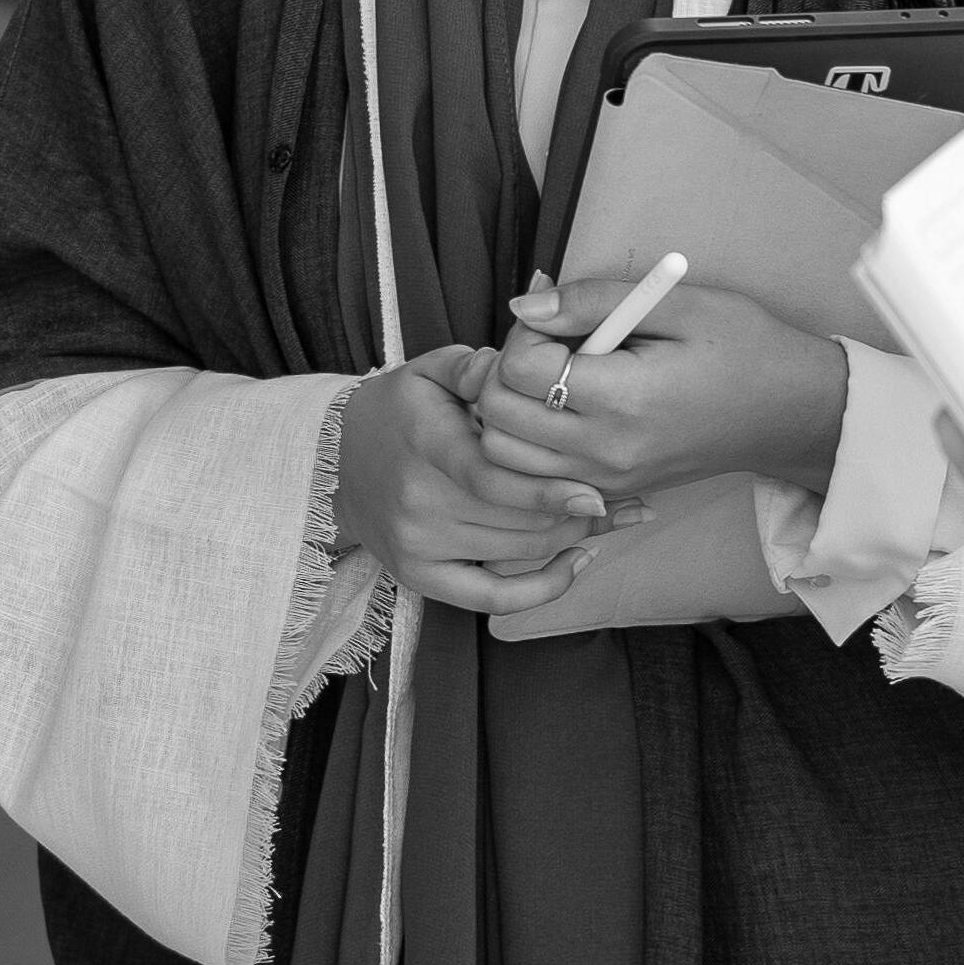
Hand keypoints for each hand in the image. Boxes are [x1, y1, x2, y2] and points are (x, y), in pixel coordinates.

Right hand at [335, 346, 605, 614]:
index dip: (548, 490)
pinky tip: (577, 562)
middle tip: (629, 498)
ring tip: (614, 517)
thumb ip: (474, 366)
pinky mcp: (420, 576)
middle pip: (517, 519)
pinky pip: (490, 598)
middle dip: (578, 511)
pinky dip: (540, 589)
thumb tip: (514, 365)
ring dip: (572, 538)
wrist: (334, 460)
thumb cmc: (398, 410)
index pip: (492, 479)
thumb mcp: (428, 371)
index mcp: (425, 444)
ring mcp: (418, 545)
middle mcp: (419, 502)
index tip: (597, 493)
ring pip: (517, 552)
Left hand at [474, 277, 848, 496]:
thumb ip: (592, 300)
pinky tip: (557, 410)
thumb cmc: (742, 347)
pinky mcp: (609, 493)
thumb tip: (524, 305)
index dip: (522, 333)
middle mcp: (606, 451)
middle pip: (496, 419)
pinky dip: (525, 445)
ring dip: (506, 411)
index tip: (556, 318)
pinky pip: (533, 479)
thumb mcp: (677, 303)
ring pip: (503, 457)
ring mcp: (606, 480)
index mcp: (624, 399)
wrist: (790, 413)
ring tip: (545, 377)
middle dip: (502, 372)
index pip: (518, 371)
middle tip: (543, 345)